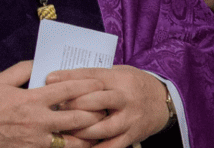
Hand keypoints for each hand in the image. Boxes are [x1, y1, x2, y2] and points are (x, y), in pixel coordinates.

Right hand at [0, 60, 105, 147]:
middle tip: (107, 106)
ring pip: (72, 140)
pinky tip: (82, 144)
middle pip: (77, 116)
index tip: (100, 82)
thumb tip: (41, 63)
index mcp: (32, 99)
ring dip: (89, 135)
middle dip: (95, 111)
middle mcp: (38, 120)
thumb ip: (23, 70)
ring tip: (100, 129)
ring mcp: (37, 140)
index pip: (68, 89)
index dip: (87, 85)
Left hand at [47, 65, 171, 147]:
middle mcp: (126, 98)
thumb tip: (64, 78)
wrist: (163, 101)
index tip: (50, 78)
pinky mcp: (131, 135)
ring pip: (103, 127)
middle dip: (74, 104)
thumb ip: (96, 77)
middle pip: (97, 100)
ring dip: (81, 129)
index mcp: (121, 78)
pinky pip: (111, 146)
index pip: (93, 76)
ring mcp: (129, 118)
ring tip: (64, 129)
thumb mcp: (119, 73)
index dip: (71, 77)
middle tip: (56, 106)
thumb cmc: (133, 84)